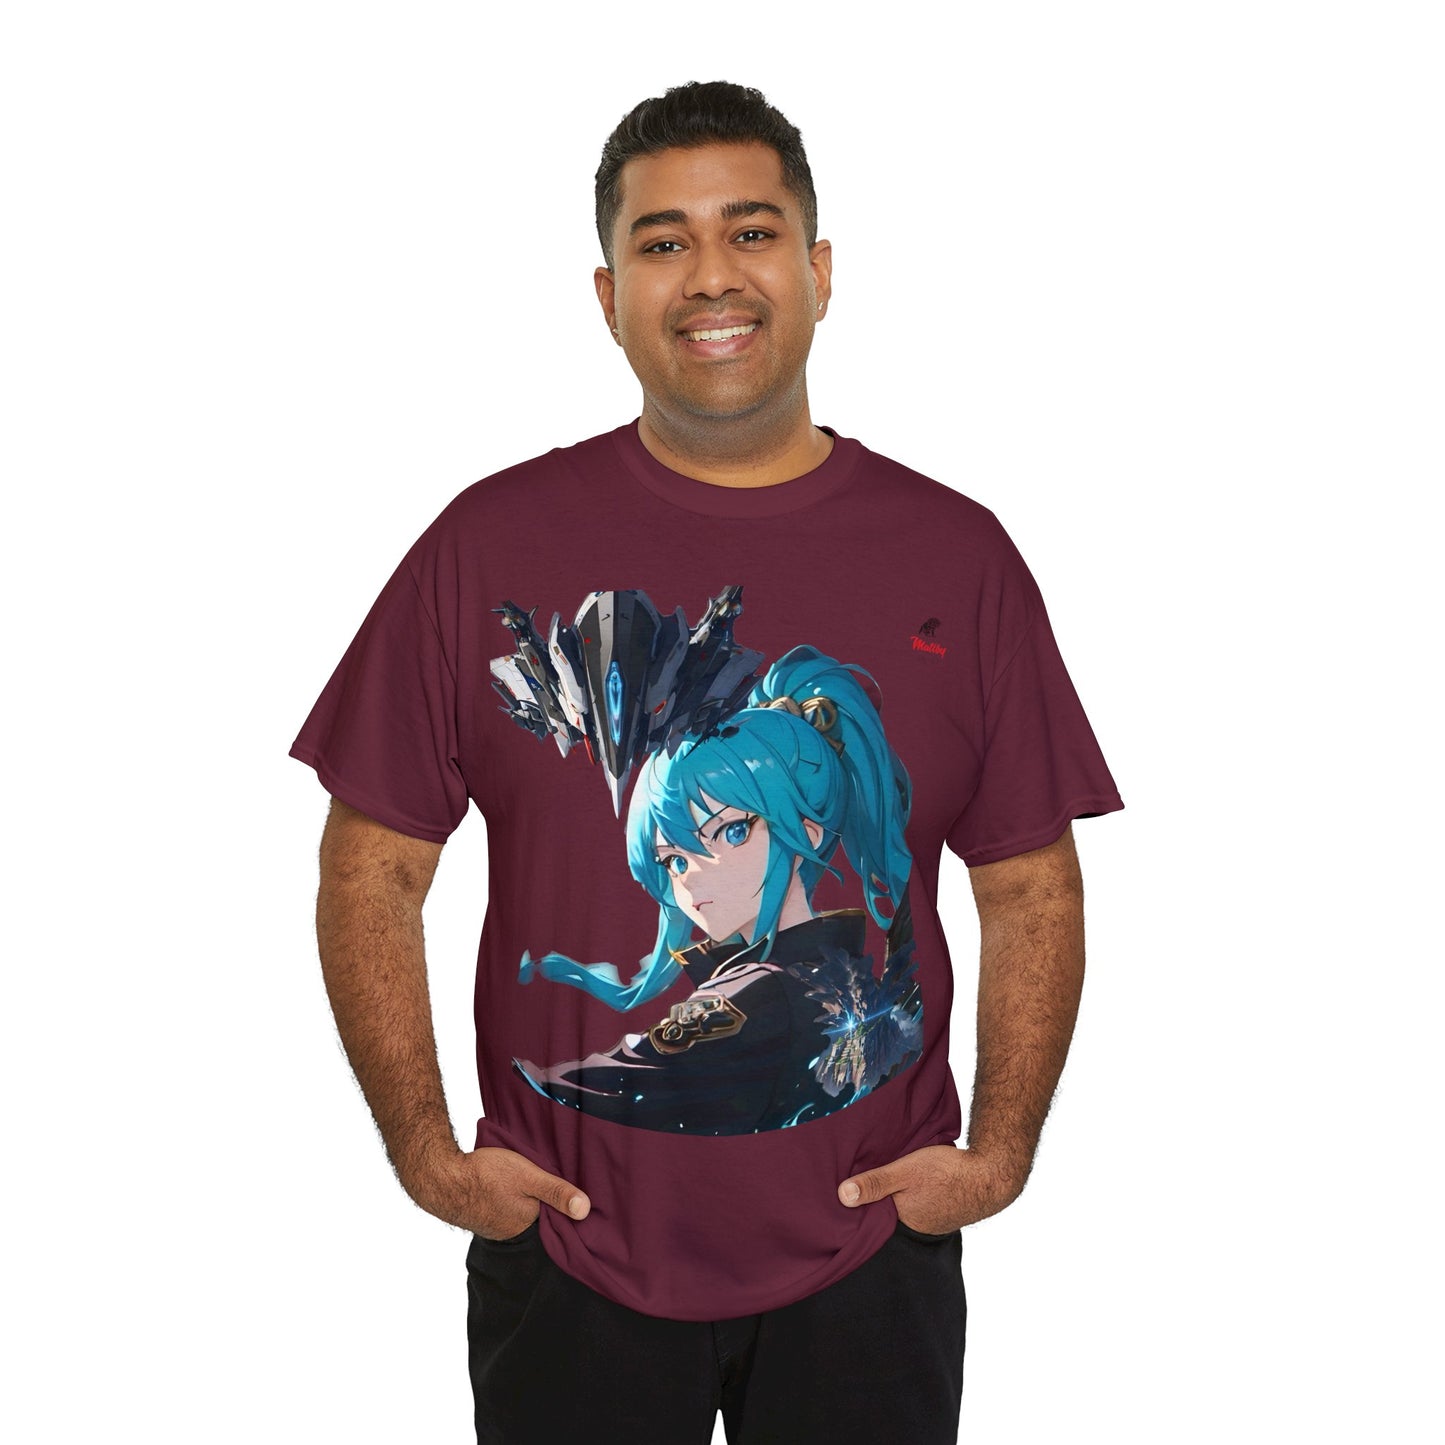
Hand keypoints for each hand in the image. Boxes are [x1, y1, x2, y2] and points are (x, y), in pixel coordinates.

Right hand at [403, 1143, 590, 1239]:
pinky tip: (505, 1186)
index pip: (554, 1220)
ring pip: (518, 1212)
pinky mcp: (480, 1214)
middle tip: (550, 1183)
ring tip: (528, 1184)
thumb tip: (586, 1210)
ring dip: (523, 1200)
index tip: (572, 1194)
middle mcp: (511, 1231)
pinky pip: (501, 1208)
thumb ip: (556, 1191)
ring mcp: (493, 1225)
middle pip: (536, 1216)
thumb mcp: (529, 1176)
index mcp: (527, 1224)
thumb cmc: (486, 1175)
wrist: (442, 1177)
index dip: (562, 1207)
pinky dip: (506, 1199)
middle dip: (543, 1204)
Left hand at [837, 1145, 1026, 1232]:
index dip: (857, 1208)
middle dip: (874, 1204)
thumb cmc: (946, 1173)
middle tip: (858, 1187)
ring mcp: (931, 1221)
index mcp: (901, 1220)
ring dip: (895, 1199)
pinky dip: (912, 1197)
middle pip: (886, 1216)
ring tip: (882, 1184)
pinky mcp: (943, 1211)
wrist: (990, 1175)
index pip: (870, 1219)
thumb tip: (842, 1196)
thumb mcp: (904, 1171)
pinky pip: (919, 1206)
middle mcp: (915, 1227)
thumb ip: (875, 1183)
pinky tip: (911, 1185)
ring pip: (904, 1210)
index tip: (841, 1197)